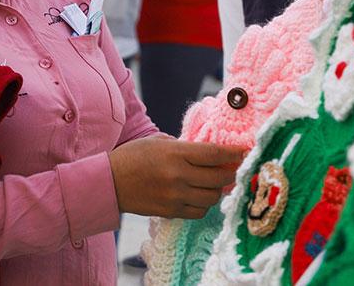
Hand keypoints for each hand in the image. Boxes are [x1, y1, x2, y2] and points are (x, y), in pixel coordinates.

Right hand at [108, 137, 243, 218]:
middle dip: (231, 172)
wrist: (109, 182)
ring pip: (212, 197)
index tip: (245, 151)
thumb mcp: (158, 142)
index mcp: (175, 153)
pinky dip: (204, 204)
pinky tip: (200, 195)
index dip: (233, 153)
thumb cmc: (133, 156)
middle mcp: (178, 176)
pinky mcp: (171, 212)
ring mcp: (175, 196)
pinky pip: (199, 211)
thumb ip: (184, 146)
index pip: (214, 154)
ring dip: (218, 189)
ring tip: (216, 182)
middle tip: (236, 167)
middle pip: (219, 177)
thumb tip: (210, 153)